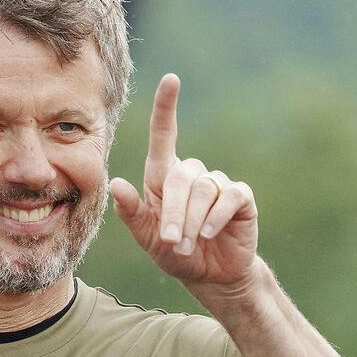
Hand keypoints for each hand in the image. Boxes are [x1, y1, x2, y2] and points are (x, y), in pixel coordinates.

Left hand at [109, 74, 258, 292]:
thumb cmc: (176, 254)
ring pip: (203, 189)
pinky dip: (215, 217)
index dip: (166, 107)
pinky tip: (209, 234)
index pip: (164, 135)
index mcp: (164, 177)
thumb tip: (116, 184)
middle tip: (172, 241)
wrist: (211, 276)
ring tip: (189, 245)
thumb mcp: (147, 238)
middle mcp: (191, 174)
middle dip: (173, 211)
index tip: (171, 79)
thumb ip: (132, 213)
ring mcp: (218, 184)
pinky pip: (228, 197)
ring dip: (192, 221)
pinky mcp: (240, 198)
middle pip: (180, 176)